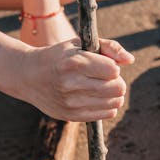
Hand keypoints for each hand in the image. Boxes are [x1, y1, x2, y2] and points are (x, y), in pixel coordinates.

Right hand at [18, 38, 134, 120]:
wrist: (28, 76)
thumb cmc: (60, 57)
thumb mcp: (80, 43)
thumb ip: (109, 47)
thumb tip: (130, 60)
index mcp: (74, 63)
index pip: (113, 70)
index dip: (112, 66)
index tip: (102, 64)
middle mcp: (71, 84)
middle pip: (117, 88)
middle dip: (116, 81)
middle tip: (104, 77)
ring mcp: (70, 102)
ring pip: (114, 102)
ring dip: (113, 94)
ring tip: (100, 86)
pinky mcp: (71, 116)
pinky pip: (106, 113)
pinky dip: (107, 105)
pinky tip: (96, 97)